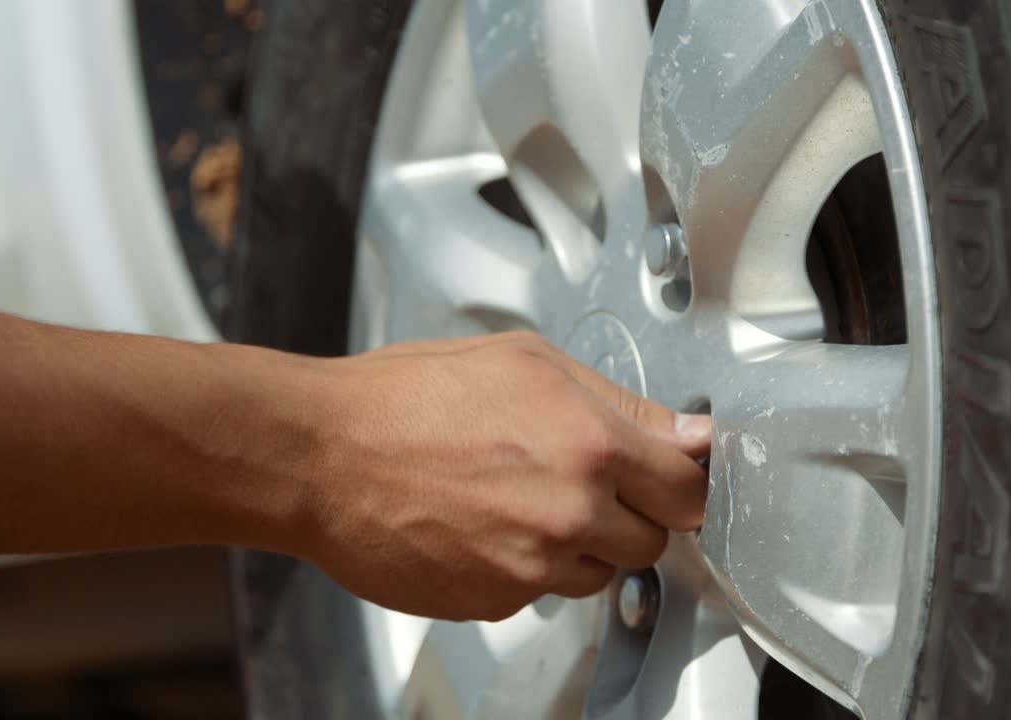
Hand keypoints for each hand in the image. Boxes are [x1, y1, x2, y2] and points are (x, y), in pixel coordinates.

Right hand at [286, 332, 710, 621]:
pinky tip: (487, 525)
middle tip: (582, 479)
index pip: (690, 490)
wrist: (320, 456)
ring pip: (602, 572)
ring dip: (581, 544)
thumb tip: (684, 432)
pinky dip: (530, 567)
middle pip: (655, 540)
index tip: (672, 477)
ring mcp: (534, 567)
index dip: (682, 482)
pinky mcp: (497, 603)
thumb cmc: (404, 398)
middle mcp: (571, 512)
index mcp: (590, 443)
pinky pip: (545, 592)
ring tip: (520, 498)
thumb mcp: (523, 360)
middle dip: (632, 513)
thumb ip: (618, 401)